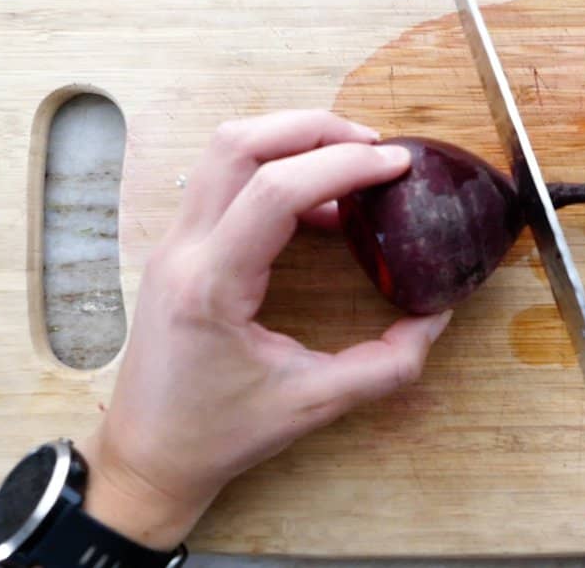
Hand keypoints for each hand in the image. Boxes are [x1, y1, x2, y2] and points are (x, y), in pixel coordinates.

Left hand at [77, 111, 453, 549]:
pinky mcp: (179, 248)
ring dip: (291, 140)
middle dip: (314, 128)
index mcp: (212, 286)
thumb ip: (386, 365)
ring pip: (225, 150)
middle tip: (374, 146)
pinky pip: (224, 181)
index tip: (397, 164)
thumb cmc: (220, 435)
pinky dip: (275, 171)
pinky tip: (322, 206)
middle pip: (239, 142)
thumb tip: (437, 318)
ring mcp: (173, 244)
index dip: (344, 164)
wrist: (147, 456)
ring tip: (351, 164)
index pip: (275, 191)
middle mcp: (184, 251)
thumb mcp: (314, 405)